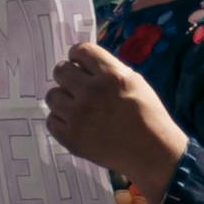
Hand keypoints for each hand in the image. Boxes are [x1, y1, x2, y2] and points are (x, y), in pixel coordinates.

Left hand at [44, 37, 185, 193]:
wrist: (152, 153)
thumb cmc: (147, 117)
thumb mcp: (136, 83)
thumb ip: (108, 70)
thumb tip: (83, 62)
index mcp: (112, 76)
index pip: (81, 50)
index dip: (77, 55)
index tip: (77, 62)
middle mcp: (92, 92)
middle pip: (60, 70)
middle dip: (67, 75)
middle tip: (75, 85)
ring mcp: (78, 116)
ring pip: (52, 95)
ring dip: (63, 99)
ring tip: (79, 108)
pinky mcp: (70, 137)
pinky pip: (51, 120)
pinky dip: (61, 121)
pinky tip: (77, 124)